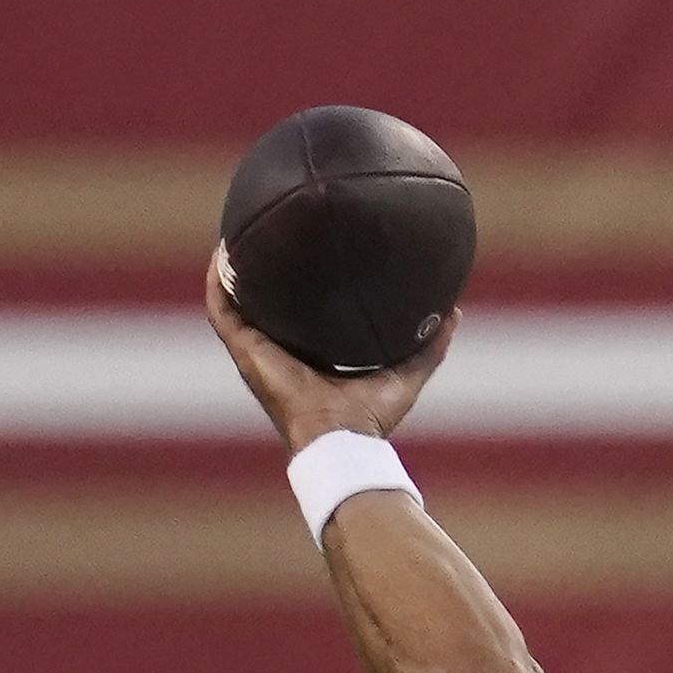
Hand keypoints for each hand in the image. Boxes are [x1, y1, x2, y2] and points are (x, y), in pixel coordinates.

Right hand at [203, 253, 454, 449]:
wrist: (340, 439)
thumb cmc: (370, 419)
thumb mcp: (406, 374)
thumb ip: (430, 346)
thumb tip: (454, 311)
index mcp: (307, 358)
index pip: (296, 317)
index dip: (297, 288)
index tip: (303, 255)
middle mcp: (277, 353)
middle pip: (261, 305)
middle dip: (260, 272)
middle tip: (267, 233)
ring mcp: (256, 353)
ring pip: (233, 302)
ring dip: (231, 270)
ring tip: (237, 232)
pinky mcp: (245, 352)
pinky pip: (222, 310)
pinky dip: (218, 281)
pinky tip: (222, 250)